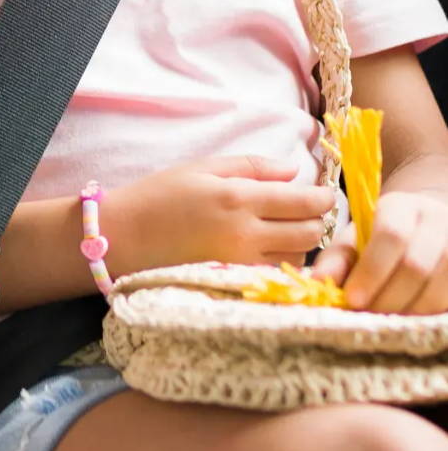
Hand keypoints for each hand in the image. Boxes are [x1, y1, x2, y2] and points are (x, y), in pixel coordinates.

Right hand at [107, 156, 334, 274]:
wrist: (125, 237)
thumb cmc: (161, 196)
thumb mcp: (204, 167)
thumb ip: (253, 167)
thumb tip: (294, 172)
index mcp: (240, 199)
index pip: (305, 202)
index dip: (324, 198)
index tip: (324, 194)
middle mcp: (246, 235)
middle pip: (311, 234)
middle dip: (316, 221)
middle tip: (305, 211)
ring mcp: (242, 264)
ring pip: (298, 257)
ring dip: (300, 243)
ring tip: (284, 230)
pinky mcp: (235, 283)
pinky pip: (277, 275)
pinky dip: (282, 263)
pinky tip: (268, 251)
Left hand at [316, 189, 447, 312]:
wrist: (425, 231)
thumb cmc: (381, 240)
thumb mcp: (355, 241)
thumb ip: (337, 260)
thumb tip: (319, 282)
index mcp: (402, 206)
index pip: (391, 235)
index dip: (372, 271)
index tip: (352, 299)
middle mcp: (436, 220)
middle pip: (417, 265)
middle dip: (387, 298)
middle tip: (366, 316)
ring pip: (439, 288)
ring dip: (408, 311)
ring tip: (385, 320)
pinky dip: (427, 315)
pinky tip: (407, 317)